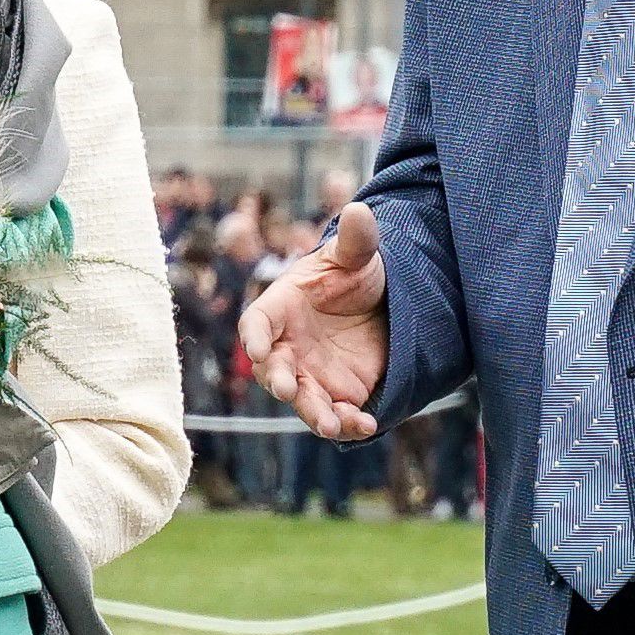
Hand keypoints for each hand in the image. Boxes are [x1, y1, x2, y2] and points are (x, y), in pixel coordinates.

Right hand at [238, 202, 387, 440]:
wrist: (380, 305)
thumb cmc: (353, 274)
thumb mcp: (356, 255)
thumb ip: (357, 239)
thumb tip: (360, 210)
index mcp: (281, 308)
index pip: (257, 323)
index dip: (254, 337)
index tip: (258, 348)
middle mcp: (288, 346)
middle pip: (272, 369)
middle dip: (277, 380)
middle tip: (286, 388)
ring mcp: (311, 374)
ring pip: (303, 400)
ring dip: (313, 413)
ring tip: (331, 423)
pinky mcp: (339, 394)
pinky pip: (337, 414)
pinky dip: (348, 424)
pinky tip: (366, 423)